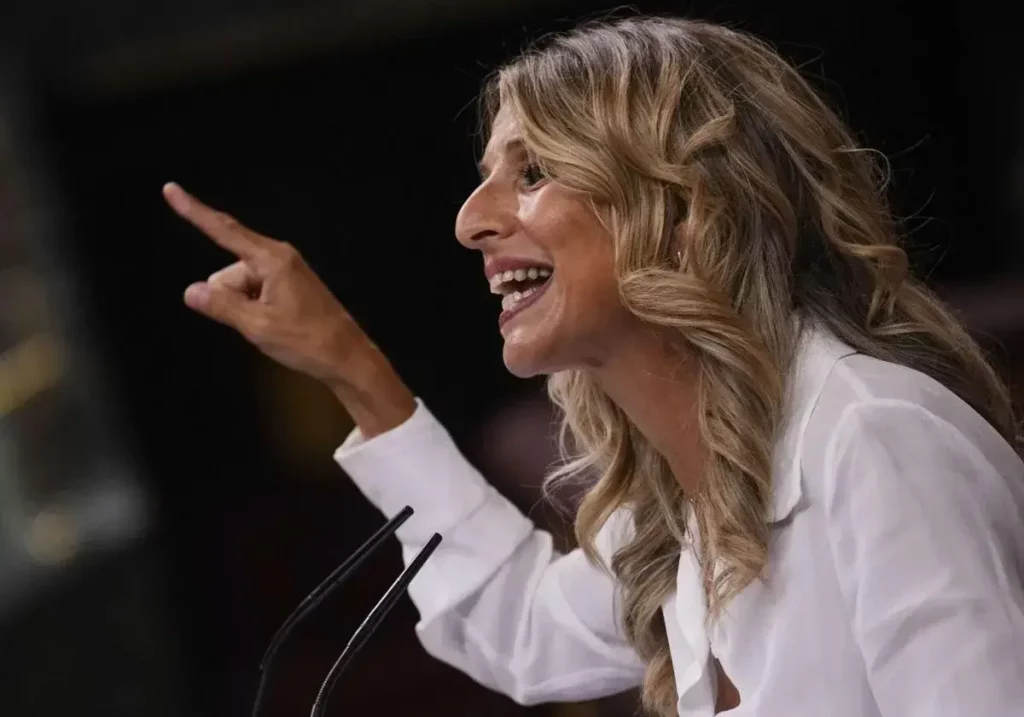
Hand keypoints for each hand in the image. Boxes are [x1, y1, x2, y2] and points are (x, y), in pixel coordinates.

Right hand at [165, 182, 414, 435]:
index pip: (223, 230)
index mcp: (272, 259)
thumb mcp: (258, 326)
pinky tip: (275, 325)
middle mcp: (279, 257)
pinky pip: (256, 291)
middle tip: (256, 323)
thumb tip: (191, 291)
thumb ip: (222, 306)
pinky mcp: (290, 284)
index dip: (194, 211)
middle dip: (228, 296)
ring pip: (240, 284)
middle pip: (229, 270)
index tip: (171, 189)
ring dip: (243, 305)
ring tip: (271, 327)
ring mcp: (286, 270)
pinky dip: (255, 307)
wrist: (347, 356)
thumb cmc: (307, 340)